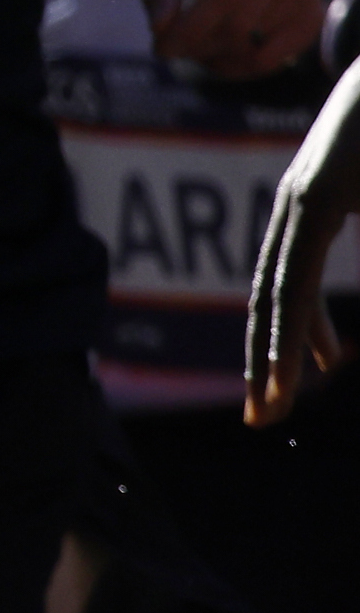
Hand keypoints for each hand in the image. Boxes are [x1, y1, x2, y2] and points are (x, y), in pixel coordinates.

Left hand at [143, 0, 322, 76]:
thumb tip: (159, 30)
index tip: (160, 48)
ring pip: (254, 48)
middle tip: (168, 48)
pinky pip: (276, 59)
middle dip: (196, 46)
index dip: (193, 27)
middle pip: (240, 24)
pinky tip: (217, 56)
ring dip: (213, 57)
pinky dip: (240, 68)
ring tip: (191, 40)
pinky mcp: (311, 14)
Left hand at [246, 58, 359, 421]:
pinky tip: (303, 362)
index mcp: (313, 207)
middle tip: (261, 418)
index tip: (282, 389)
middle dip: (265, 362)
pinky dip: (298, 320)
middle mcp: (297, 205)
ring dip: (275, 353)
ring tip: (274, 402)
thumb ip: (357, 220)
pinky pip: (300, 271)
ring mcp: (304, 197)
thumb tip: (340, 316)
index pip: (286, 286)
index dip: (285, 340)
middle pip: (270, 297)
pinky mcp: (318, 193)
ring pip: (279, 292)